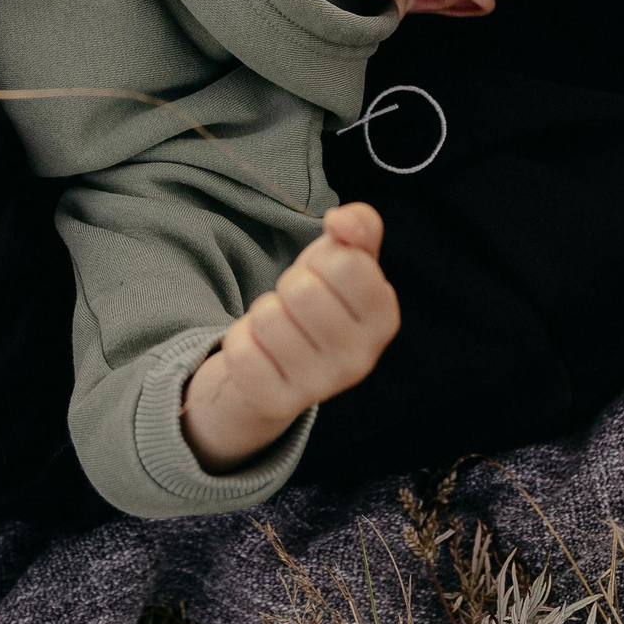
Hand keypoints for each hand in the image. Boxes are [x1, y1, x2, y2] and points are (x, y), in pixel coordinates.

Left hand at [181, 203, 399, 473]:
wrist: (281, 366)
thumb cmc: (319, 301)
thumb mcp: (344, 260)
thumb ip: (358, 228)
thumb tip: (343, 220)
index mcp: (383, 318)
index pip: (346, 264)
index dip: (322, 260)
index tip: (324, 277)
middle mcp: (360, 359)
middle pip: (301, 290)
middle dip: (289, 286)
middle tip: (296, 304)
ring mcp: (319, 386)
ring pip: (268, 317)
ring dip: (263, 313)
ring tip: (280, 328)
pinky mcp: (276, 403)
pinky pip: (240, 348)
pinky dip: (241, 339)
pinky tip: (261, 352)